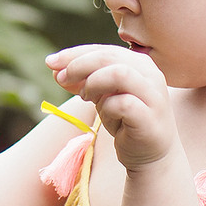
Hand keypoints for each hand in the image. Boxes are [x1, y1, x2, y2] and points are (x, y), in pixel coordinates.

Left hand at [46, 44, 179, 170]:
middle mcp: (150, 75)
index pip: (103, 49)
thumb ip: (83, 81)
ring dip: (94, 82)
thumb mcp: (101, 97)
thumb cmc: (125, 121)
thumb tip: (54, 68)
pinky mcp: (150, 118)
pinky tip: (105, 114)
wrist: (151, 155)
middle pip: (109, 57)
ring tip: (85, 96)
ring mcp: (153, 96)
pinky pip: (124, 104)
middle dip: (79, 65)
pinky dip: (107, 107)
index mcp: (139, 64)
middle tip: (61, 79)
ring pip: (119, 74)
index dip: (75, 53)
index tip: (51, 62)